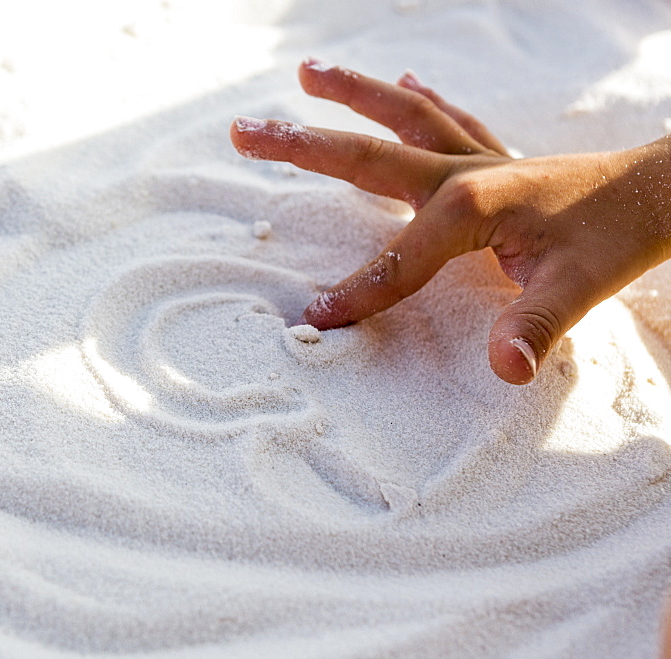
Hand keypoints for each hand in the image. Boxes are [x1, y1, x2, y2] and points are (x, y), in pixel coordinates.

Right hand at [230, 59, 670, 383]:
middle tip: (244, 131)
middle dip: (299, 147)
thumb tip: (502, 372)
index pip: (397, 260)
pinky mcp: (494, 156)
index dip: (356, 294)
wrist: (664, 191)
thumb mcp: (580, 288)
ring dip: (352, 94)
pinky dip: (422, 101)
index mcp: (472, 204)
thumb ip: (534, 327)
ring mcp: (477, 156)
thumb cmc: (620, 238)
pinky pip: (449, 120)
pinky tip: (407, 83)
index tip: (314, 319)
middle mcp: (463, 170)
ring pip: (401, 118)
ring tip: (307, 74)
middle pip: (365, 156)